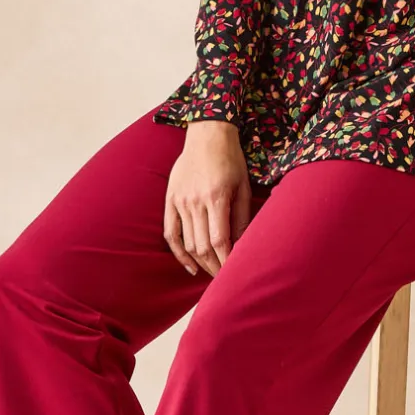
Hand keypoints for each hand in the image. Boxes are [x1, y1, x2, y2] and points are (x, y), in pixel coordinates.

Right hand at [163, 120, 252, 276]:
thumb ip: (242, 218)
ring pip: (188, 243)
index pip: (220, 241)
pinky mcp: (170, 200)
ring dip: (201, 263)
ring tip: (214, 273)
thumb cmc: (230, 160)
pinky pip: (170, 233)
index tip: (236, 274)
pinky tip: (190, 267)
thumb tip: (244, 247)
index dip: (227, 262)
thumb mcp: (243, 187)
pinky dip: (179, 253)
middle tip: (228, 279)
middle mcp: (194, 202)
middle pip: (203, 247)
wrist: (206, 135)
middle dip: (216, 267)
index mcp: (215, 198)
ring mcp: (179, 202)